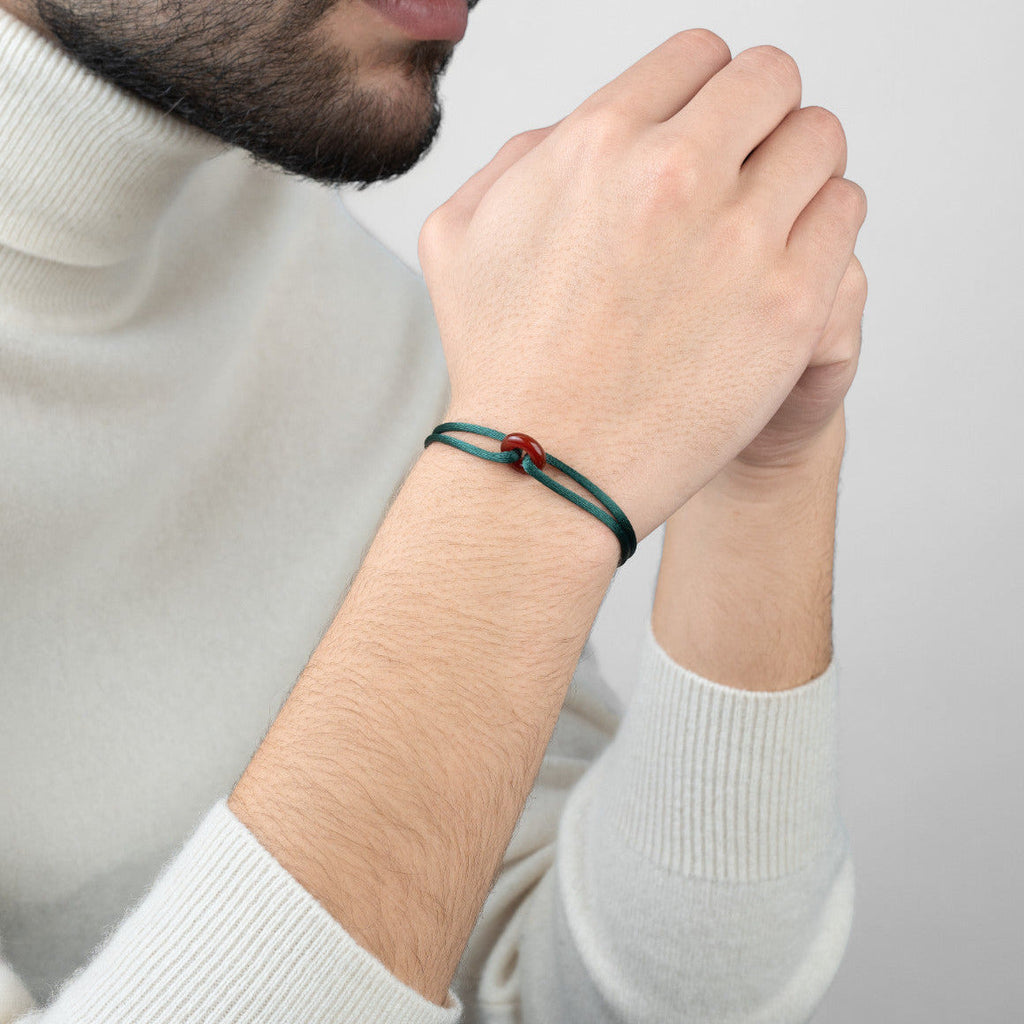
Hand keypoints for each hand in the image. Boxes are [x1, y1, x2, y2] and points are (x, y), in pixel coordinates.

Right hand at [418, 30, 866, 542]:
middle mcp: (675, 175)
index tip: (705, 127)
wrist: (544, 467)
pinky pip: (844, 213)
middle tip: (744, 163)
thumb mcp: (460, 237)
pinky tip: (783, 261)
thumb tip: (574, 130)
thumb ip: (521, 158)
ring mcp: (742, 239)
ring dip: (797, 166)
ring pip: (820, 140)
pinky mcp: (791, 305)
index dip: (703, 90)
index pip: (698, 57)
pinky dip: (823, 223)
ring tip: (767, 214)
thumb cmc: (501, 364)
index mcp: (597, 143)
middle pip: (770, 80)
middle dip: (758, 114)